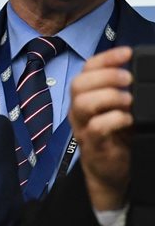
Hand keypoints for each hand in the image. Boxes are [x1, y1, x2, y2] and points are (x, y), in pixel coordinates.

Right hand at [70, 46, 134, 210]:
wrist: (111, 173)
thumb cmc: (118, 138)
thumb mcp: (122, 110)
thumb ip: (126, 93)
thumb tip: (145, 75)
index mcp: (86, 96)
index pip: (87, 69)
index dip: (106, 58)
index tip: (127, 52)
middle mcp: (79, 109)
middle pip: (79, 83)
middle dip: (105, 76)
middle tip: (128, 78)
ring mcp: (82, 127)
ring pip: (83, 103)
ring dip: (109, 97)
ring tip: (128, 100)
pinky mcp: (91, 144)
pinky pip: (96, 127)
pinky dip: (114, 119)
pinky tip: (128, 120)